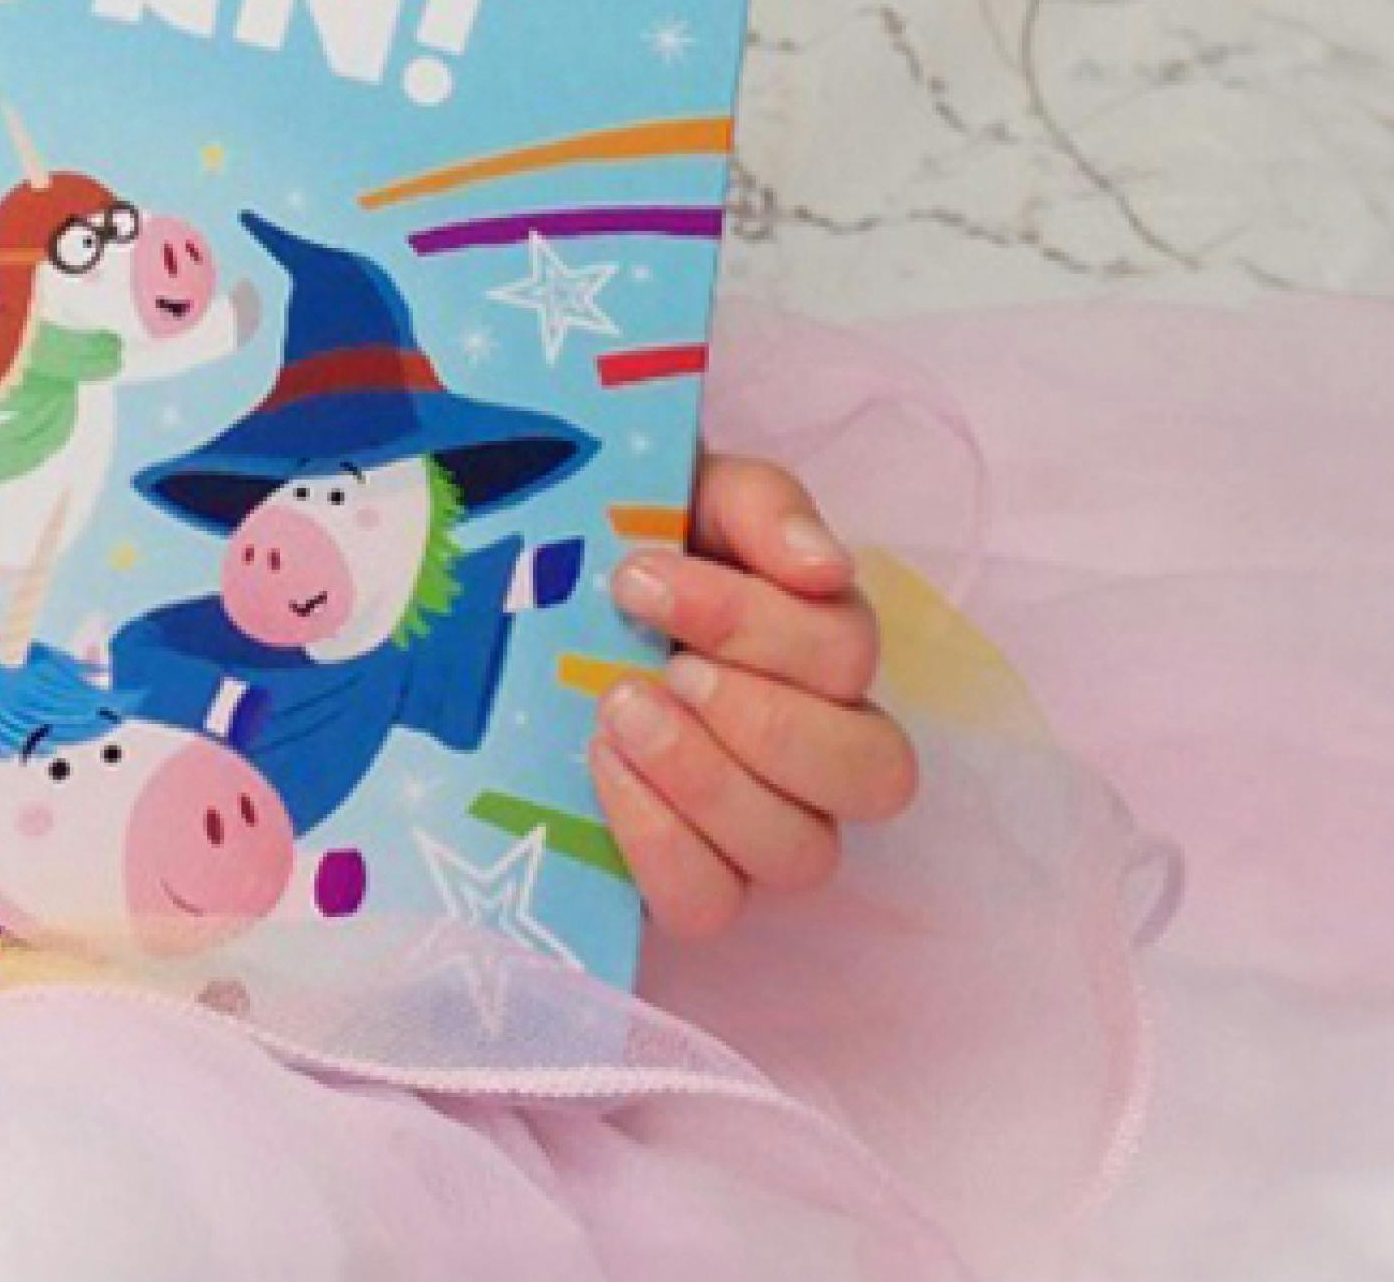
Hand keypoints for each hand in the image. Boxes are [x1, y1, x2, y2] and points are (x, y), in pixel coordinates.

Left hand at [586, 454, 918, 936]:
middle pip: (873, 773)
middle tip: (663, 666)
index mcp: (822, 648)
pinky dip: (660, 842)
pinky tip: (601, 767)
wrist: (520, 598)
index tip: (640, 578)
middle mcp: (816, 750)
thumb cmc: (619, 540)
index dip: (755, 621)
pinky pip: (711, 904)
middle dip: (764, 717)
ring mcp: (758, 828)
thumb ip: (760, 506)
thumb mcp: (684, 490)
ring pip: (802, 854)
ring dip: (709, 780)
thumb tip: (825, 566)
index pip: (848, 654)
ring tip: (618, 711)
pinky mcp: (689, 881)